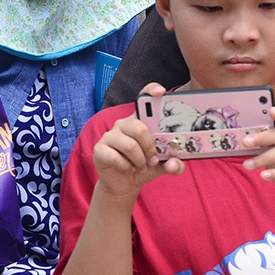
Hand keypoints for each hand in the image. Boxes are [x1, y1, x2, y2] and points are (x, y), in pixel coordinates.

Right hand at [91, 85, 181, 203]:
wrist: (124, 184)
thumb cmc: (143, 168)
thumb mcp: (161, 166)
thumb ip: (172, 164)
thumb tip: (175, 164)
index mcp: (140, 121)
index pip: (143, 98)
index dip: (151, 91)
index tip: (161, 92)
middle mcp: (124, 124)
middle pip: (139, 127)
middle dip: (150, 148)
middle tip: (153, 160)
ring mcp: (110, 135)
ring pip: (129, 145)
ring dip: (139, 161)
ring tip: (140, 166)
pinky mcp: (99, 149)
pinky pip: (116, 157)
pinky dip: (126, 167)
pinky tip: (128, 169)